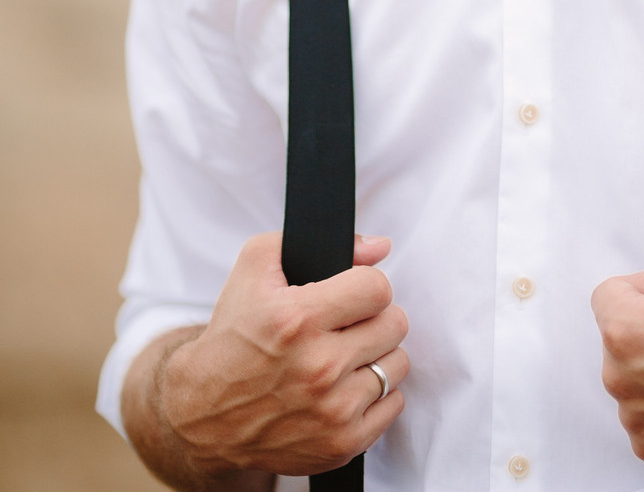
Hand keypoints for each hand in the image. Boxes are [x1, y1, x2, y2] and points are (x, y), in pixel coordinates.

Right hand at [157, 232, 408, 478]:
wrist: (202, 413)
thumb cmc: (233, 335)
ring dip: (376, 355)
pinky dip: (377, 394)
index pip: (377, 288)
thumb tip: (379, 247)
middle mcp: (319, 367)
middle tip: (348, 324)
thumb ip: (314, 242)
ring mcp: (332, 411)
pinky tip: (349, 386)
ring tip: (347, 354)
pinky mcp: (340, 445)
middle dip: (374, 317)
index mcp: (299, 319)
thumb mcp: (256, 267)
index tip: (351, 294)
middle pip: (394, 324)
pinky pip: (393, 404)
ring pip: (397, 363)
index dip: (365, 284)